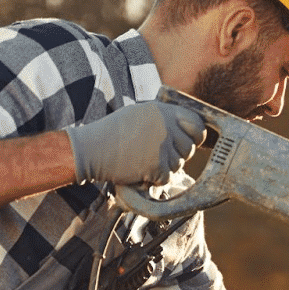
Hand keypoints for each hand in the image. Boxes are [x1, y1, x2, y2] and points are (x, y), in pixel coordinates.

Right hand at [68, 101, 205, 186]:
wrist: (92, 149)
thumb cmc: (112, 132)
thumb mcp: (139, 113)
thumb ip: (163, 118)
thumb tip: (186, 129)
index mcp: (164, 111)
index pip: (197, 124)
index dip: (196, 135)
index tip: (191, 141)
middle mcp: (166, 127)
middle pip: (189, 148)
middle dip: (177, 154)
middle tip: (157, 154)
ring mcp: (163, 147)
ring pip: (178, 165)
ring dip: (164, 167)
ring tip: (142, 159)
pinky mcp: (157, 166)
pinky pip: (167, 178)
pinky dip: (155, 178)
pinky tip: (139, 169)